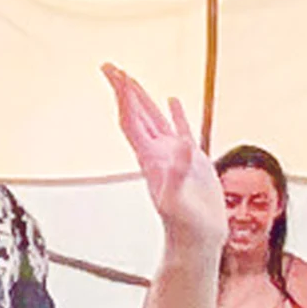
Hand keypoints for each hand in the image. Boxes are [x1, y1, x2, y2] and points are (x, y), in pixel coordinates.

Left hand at [101, 62, 217, 253]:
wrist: (196, 242)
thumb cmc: (185, 227)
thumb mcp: (179, 203)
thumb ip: (179, 176)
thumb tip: (183, 149)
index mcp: (151, 159)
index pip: (132, 121)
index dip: (123, 97)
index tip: (116, 74)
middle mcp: (158, 153)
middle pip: (136, 114)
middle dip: (124, 90)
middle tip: (110, 66)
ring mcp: (174, 155)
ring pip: (155, 118)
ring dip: (143, 97)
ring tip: (132, 78)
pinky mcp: (193, 160)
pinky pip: (181, 128)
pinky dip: (176, 113)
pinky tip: (172, 99)